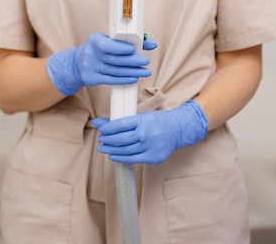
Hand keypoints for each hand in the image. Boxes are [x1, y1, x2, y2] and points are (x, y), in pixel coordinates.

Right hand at [46, 33, 155, 95]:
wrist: (80, 62)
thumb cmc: (101, 49)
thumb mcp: (111, 39)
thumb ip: (130, 40)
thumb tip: (151, 44)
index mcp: (95, 40)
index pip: (106, 45)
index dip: (120, 48)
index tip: (133, 49)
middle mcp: (90, 53)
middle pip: (113, 59)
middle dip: (131, 61)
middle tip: (145, 61)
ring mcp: (90, 67)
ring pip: (114, 71)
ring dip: (132, 72)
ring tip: (145, 71)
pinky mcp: (91, 79)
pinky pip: (110, 80)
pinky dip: (124, 80)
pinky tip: (134, 78)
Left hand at [92, 100, 208, 164]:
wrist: (178, 130)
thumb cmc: (156, 121)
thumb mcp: (140, 116)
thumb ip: (120, 120)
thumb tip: (96, 122)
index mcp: (143, 120)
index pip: (121, 124)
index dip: (108, 128)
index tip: (101, 130)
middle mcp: (147, 133)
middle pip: (122, 138)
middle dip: (108, 140)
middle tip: (101, 139)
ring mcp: (150, 146)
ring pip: (126, 150)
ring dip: (111, 150)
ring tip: (103, 148)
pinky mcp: (153, 157)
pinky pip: (133, 159)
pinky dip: (120, 158)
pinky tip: (113, 156)